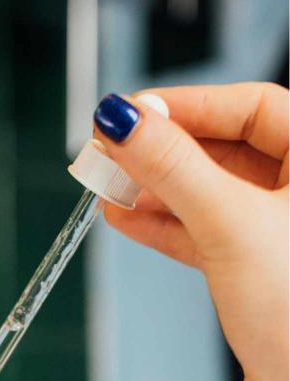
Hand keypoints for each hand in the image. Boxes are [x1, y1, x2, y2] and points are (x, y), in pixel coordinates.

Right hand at [93, 82, 288, 380]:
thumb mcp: (230, 226)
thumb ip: (174, 168)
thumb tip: (122, 120)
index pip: (251, 107)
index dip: (189, 105)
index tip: (131, 114)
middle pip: (226, 148)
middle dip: (165, 151)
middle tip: (109, 151)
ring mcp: (278, 236)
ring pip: (211, 194)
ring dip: (157, 190)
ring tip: (107, 187)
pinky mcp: (257, 276)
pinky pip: (206, 236)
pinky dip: (166, 228)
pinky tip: (127, 220)